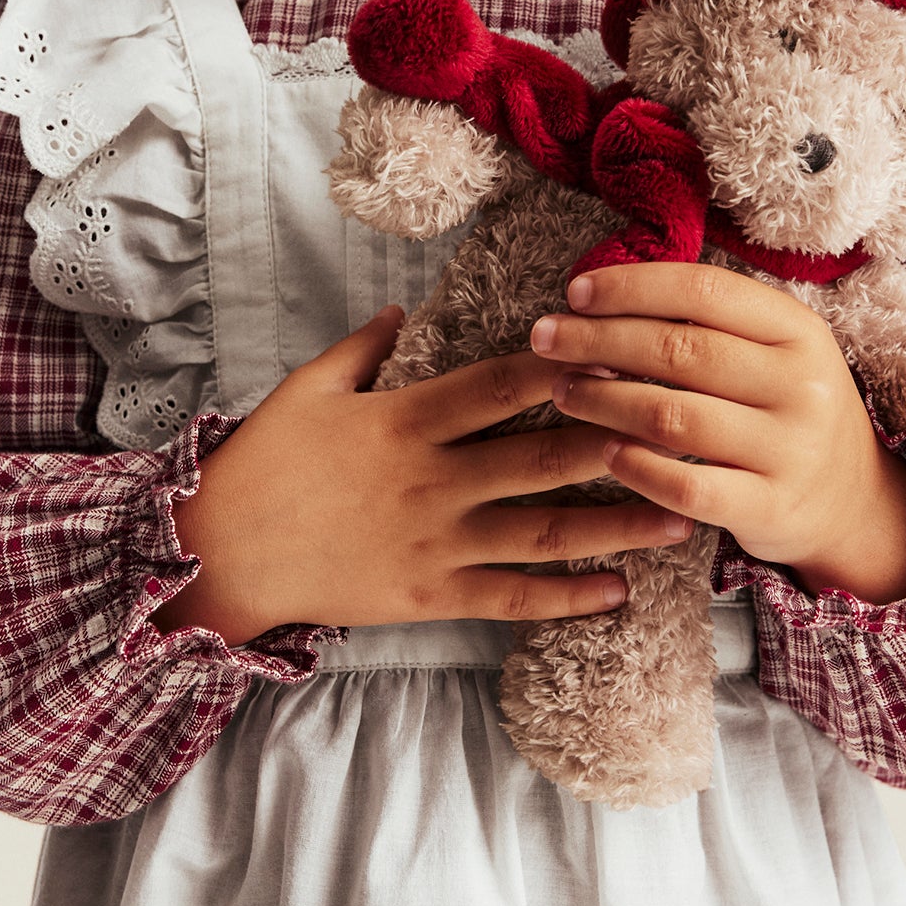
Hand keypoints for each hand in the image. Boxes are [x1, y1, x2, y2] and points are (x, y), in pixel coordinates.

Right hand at [155, 307, 690, 643]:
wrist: (224, 552)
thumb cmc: (263, 462)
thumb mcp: (307, 388)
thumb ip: (361, 348)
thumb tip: (401, 307)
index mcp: (407, 420)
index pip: (498, 387)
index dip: (560, 368)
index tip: (618, 351)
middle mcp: (433, 481)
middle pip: (539, 457)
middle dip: (614, 442)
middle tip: (681, 430)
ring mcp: (437, 543)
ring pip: (543, 532)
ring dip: (616, 524)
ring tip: (679, 514)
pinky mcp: (432, 596)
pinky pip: (513, 597)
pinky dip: (567, 596)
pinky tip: (619, 590)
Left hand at [531, 264, 905, 605]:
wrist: (852, 504)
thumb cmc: (787, 411)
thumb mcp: (775, 353)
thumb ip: (709, 323)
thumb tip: (603, 295)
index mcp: (798, 330)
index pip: (704, 291)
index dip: (633, 286)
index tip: (575, 291)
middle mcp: (801, 384)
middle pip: (679, 349)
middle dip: (599, 339)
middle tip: (545, 337)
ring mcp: (789, 449)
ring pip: (673, 415)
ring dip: (604, 400)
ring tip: (563, 391)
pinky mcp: (769, 506)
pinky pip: (686, 485)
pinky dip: (637, 467)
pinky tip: (605, 452)